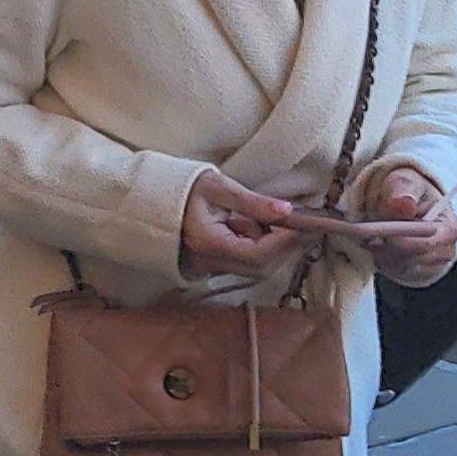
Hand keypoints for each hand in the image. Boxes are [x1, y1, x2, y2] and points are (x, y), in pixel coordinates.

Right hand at [181, 169, 304, 276]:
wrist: (152, 200)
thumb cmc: (182, 188)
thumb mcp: (217, 186)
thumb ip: (252, 201)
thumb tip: (288, 211)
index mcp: (208, 242)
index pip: (257, 253)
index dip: (285, 242)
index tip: (304, 223)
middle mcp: (209, 262)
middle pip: (260, 268)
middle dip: (286, 248)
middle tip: (305, 225)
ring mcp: (211, 266)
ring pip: (256, 269)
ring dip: (277, 248)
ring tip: (285, 223)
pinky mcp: (215, 264)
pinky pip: (247, 263)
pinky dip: (264, 248)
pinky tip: (269, 229)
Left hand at [361, 167, 456, 284]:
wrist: (404, 204)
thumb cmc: (408, 192)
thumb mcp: (405, 182)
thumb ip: (404, 190)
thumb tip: (404, 205)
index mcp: (450, 228)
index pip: (429, 243)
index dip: (404, 241)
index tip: (382, 235)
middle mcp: (445, 250)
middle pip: (414, 258)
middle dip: (388, 247)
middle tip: (364, 235)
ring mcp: (432, 264)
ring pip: (402, 266)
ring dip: (381, 253)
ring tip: (366, 236)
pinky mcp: (416, 271)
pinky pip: (396, 271)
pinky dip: (381, 259)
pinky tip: (373, 244)